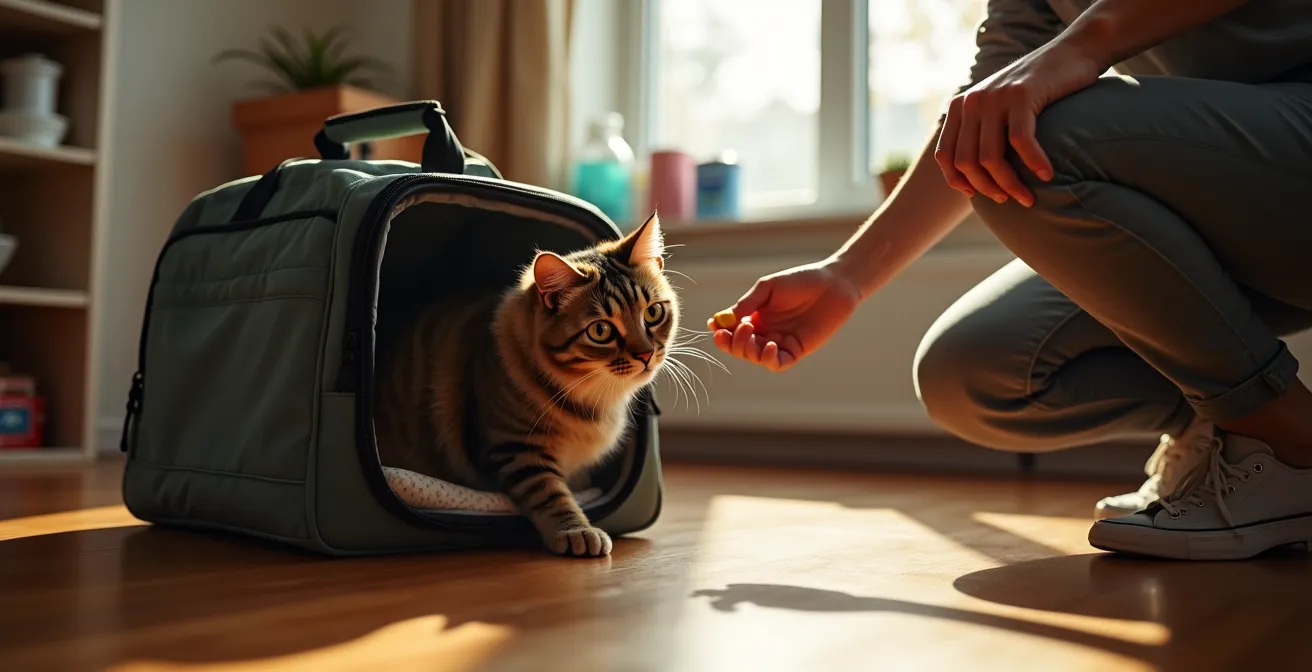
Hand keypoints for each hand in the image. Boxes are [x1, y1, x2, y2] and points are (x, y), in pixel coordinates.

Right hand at [706, 260, 861, 371]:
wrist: (833, 283)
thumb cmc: (800, 281)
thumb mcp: (768, 288)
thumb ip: (747, 304)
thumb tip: (722, 319)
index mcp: (755, 317)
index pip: (731, 332)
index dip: (721, 333)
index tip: (715, 326)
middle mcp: (765, 332)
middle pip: (740, 348)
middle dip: (733, 342)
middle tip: (739, 328)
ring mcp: (780, 342)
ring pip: (756, 358)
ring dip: (747, 350)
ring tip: (751, 332)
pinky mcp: (797, 350)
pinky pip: (778, 364)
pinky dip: (769, 359)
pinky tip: (770, 346)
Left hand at [935, 41, 1103, 206]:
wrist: (1072, 52)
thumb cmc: (1039, 90)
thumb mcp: (1000, 108)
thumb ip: (983, 133)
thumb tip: (973, 179)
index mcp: (960, 107)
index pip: (945, 156)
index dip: (958, 181)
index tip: (978, 195)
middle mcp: (972, 102)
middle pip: (967, 162)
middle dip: (987, 188)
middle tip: (1008, 200)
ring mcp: (995, 97)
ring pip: (991, 158)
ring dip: (1010, 185)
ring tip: (1028, 198)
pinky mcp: (1021, 95)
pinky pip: (1021, 142)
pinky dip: (1034, 163)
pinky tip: (1047, 175)